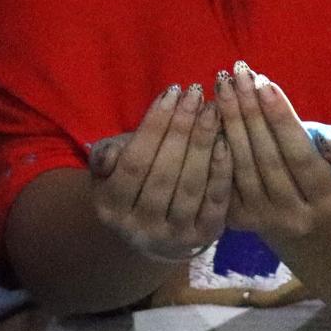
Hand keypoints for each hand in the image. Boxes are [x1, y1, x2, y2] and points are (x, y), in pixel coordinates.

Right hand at [88, 81, 231, 262]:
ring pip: (191, 186)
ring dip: (203, 144)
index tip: (171, 92)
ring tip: (213, 111)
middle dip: (182, 129)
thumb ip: (104, 157)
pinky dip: (221, 171)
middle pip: (164, 173)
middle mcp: (141, 228)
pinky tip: (225, 142)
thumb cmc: (129, 185)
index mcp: (110, 208)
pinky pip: (216, 202)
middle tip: (196, 95)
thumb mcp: (106, 169)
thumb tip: (110, 155)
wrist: (151, 231)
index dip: (154, 126)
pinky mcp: (205, 238)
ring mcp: (175, 237)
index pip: (134, 162)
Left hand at [214, 63, 330, 244]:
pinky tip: (207, 113)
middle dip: (250, 111)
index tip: (263, 82)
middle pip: (267, 158)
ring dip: (229, 121)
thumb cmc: (315, 165)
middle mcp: (296, 216)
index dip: (281, 118)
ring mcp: (263, 220)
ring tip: (223, 86)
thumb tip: (322, 139)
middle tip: (237, 75)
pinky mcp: (235, 219)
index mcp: (327, 198)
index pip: (300, 154)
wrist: (291, 205)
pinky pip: (220, 176)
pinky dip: (213, 143)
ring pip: (241, 166)